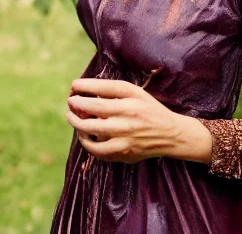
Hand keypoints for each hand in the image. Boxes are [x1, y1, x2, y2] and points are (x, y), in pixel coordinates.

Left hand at [66, 78, 201, 164]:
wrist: (170, 134)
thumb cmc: (148, 108)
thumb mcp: (134, 92)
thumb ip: (110, 89)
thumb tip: (83, 90)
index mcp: (129, 101)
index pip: (99, 92)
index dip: (82, 88)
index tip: (73, 86)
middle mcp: (127, 119)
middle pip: (92, 110)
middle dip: (75, 105)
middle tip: (70, 103)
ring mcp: (125, 139)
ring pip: (91, 133)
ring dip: (77, 124)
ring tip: (72, 118)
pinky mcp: (124, 154)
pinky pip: (98, 151)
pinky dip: (87, 143)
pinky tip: (84, 135)